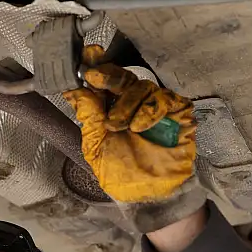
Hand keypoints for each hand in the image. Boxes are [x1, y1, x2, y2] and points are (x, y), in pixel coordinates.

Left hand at [63, 50, 204, 232]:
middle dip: (107, 75)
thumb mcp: (96, 147)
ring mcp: (157, 108)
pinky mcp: (178, 113)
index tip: (87, 56)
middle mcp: (133, 105)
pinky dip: (150, 110)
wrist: (151, 195)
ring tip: (119, 126)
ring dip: (126, 104)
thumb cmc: (122, 174)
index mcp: (111, 110)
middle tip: (95, 77)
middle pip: (123, 77)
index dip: (96, 67)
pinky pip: (164, 99)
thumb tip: (73, 90)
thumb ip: (88, 117)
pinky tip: (140, 126)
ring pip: (142, 86)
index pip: (103, 84)